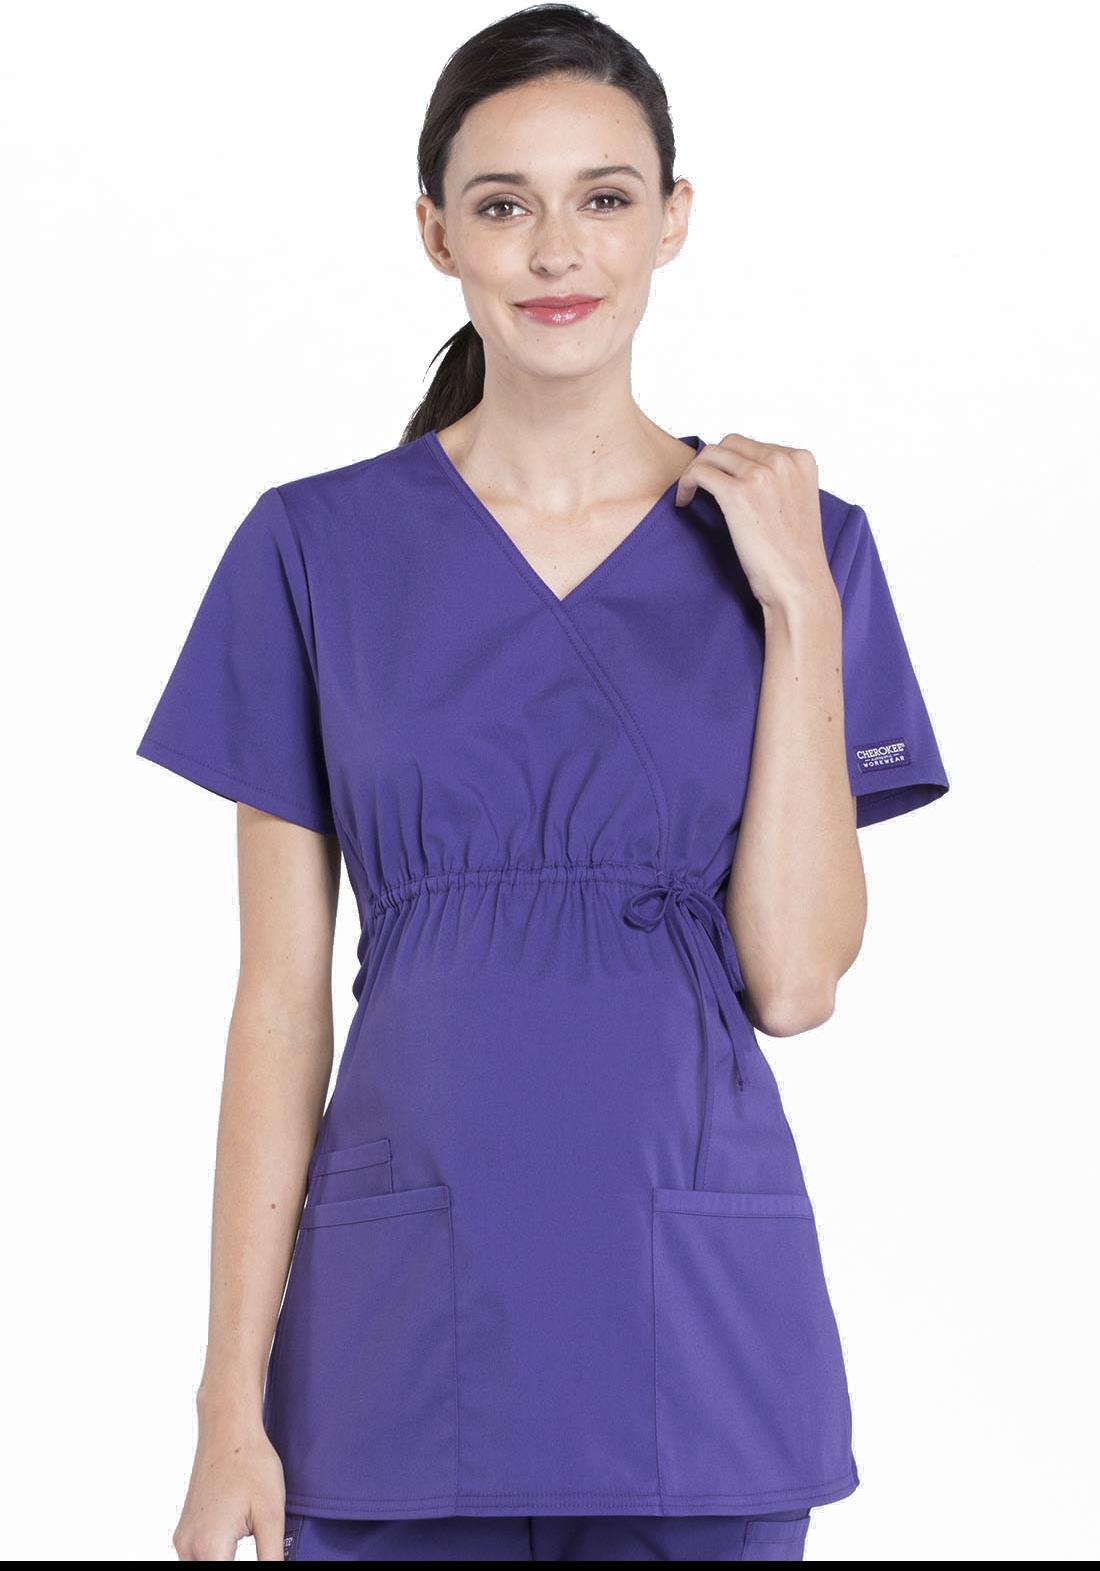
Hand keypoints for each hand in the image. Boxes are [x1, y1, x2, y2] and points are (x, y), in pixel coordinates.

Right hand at [172, 1413, 286, 1560]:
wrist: (228, 1428)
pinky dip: (216, 1558)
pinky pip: (196, 1557)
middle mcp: (188, 1547)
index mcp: (209, 1548)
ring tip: (251, 1543)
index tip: (266, 1556)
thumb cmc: (252, 1464)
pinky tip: (237, 1546)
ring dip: (224, 1564)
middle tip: (263, 1552)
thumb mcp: (271, 1516)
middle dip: (233, 1569)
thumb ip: (272, 1558)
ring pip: (200, 1567)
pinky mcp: (185, 1529)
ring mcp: (183, 1537)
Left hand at [675, 433, 834, 611]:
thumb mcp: (796, 504)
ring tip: (689, 495)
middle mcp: (783, 460)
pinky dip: (686, 484)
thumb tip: (741, 469)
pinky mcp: (737, 493)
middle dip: (712, 463)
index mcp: (801, 459)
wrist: (799, 585)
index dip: (731, 463)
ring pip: (711, 455)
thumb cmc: (795, 556)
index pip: (752, 445)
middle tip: (702, 488)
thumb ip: (777, 481)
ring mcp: (761, 474)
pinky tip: (684, 502)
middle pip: (730, 444)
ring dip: (695, 473)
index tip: (721, 483)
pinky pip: (699, 473)